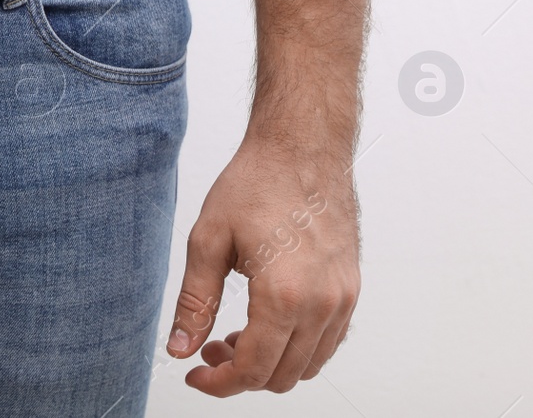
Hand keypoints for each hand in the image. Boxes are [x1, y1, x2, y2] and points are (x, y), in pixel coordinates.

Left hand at [166, 137, 359, 394]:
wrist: (302, 148)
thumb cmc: (257, 183)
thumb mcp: (208, 240)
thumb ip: (194, 302)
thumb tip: (180, 347)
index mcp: (283, 295)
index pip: (252, 369)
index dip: (219, 383)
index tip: (196, 374)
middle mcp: (322, 304)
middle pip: (282, 376)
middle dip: (240, 374)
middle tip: (208, 349)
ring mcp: (342, 298)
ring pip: (308, 366)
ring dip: (270, 364)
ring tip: (234, 336)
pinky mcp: (351, 289)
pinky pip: (327, 342)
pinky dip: (297, 348)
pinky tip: (266, 324)